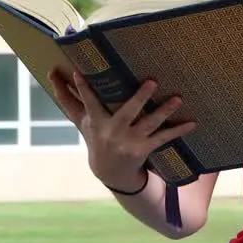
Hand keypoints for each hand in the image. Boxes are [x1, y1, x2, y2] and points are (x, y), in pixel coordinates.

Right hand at [48, 68, 196, 190]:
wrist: (109, 171)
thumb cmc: (95, 135)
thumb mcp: (81, 119)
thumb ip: (67, 96)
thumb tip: (50, 72)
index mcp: (97, 121)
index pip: (88, 102)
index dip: (82, 87)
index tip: (77, 71)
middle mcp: (113, 131)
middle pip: (127, 113)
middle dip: (139, 98)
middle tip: (153, 81)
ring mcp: (130, 141)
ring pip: (149, 124)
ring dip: (164, 111)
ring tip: (177, 98)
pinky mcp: (144, 148)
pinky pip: (164, 138)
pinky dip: (179, 131)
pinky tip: (192, 123)